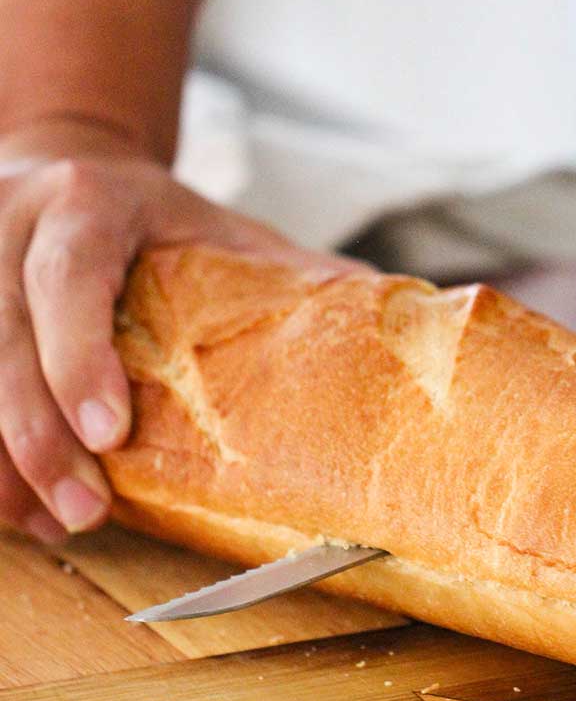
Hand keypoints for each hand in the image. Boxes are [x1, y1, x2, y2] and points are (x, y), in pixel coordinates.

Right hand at [0, 117, 357, 542]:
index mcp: (90, 204)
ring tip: (47, 524)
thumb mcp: (231, 234)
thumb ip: (299, 281)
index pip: (71, 277)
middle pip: (1, 335)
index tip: (110, 433)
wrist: (74, 176)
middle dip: (35, 434)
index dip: (79, 354)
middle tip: (86, 511)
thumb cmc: (165, 224)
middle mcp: (12, 227)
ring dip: (0, 457)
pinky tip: (16, 507)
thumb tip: (409, 331)